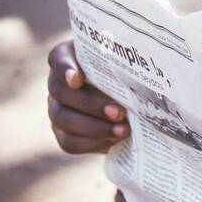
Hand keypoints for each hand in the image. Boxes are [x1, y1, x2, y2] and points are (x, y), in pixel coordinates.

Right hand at [47, 39, 129, 154]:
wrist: (131, 107)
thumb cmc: (129, 77)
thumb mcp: (128, 66)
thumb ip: (127, 62)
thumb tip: (144, 63)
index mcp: (70, 59)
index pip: (58, 58)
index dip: (65, 68)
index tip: (78, 79)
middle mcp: (58, 84)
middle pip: (60, 92)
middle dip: (90, 104)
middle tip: (119, 112)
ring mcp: (57, 110)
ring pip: (62, 118)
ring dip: (94, 126)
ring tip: (123, 130)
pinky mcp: (63, 134)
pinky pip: (69, 142)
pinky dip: (92, 142)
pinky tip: (113, 140)